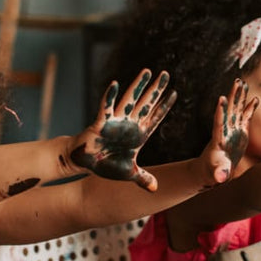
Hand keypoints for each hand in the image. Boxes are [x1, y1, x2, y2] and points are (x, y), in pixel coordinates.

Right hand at [71, 69, 176, 190]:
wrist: (84, 163)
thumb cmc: (106, 165)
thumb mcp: (129, 174)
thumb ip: (143, 179)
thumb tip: (155, 190)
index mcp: (139, 135)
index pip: (156, 118)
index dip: (165, 106)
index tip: (175, 93)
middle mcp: (130, 124)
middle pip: (146, 103)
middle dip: (156, 89)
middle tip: (166, 74)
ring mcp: (117, 121)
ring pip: (130, 100)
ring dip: (138, 86)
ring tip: (147, 71)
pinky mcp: (101, 122)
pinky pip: (106, 107)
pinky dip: (110, 96)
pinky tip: (115, 83)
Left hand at [201, 79, 257, 184]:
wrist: (212, 171)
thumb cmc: (213, 174)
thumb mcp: (216, 175)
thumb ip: (219, 174)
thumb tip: (221, 178)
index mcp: (218, 140)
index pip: (218, 124)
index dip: (220, 112)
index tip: (221, 99)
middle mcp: (225, 132)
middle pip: (228, 111)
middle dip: (232, 97)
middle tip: (236, 82)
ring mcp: (232, 131)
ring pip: (236, 111)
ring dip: (239, 97)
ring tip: (242, 83)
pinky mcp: (239, 133)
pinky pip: (245, 118)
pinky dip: (249, 109)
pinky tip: (255, 99)